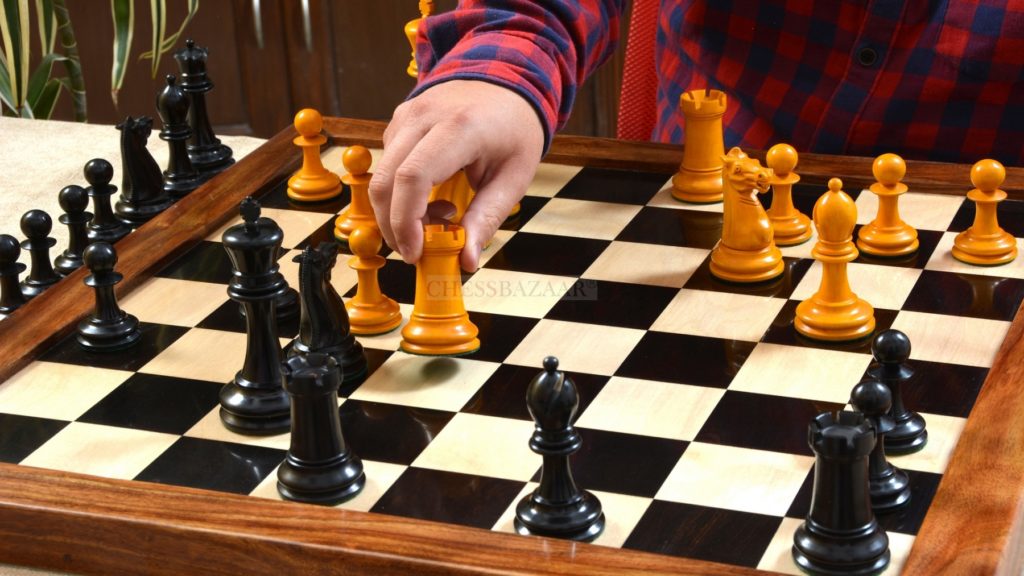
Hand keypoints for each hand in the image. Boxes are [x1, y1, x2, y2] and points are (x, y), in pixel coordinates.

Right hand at [369, 80, 543, 270]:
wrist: (507, 79)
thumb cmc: (514, 129)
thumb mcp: (513, 178)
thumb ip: (486, 218)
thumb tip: (466, 260)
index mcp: (460, 128)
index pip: (412, 178)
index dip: (406, 222)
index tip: (416, 252)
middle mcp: (425, 116)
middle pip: (385, 181)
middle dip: (394, 226)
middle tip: (418, 251)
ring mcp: (407, 115)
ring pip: (380, 175)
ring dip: (397, 210)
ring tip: (438, 216)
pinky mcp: (399, 120)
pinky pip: (387, 164)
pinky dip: (399, 192)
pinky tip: (432, 195)